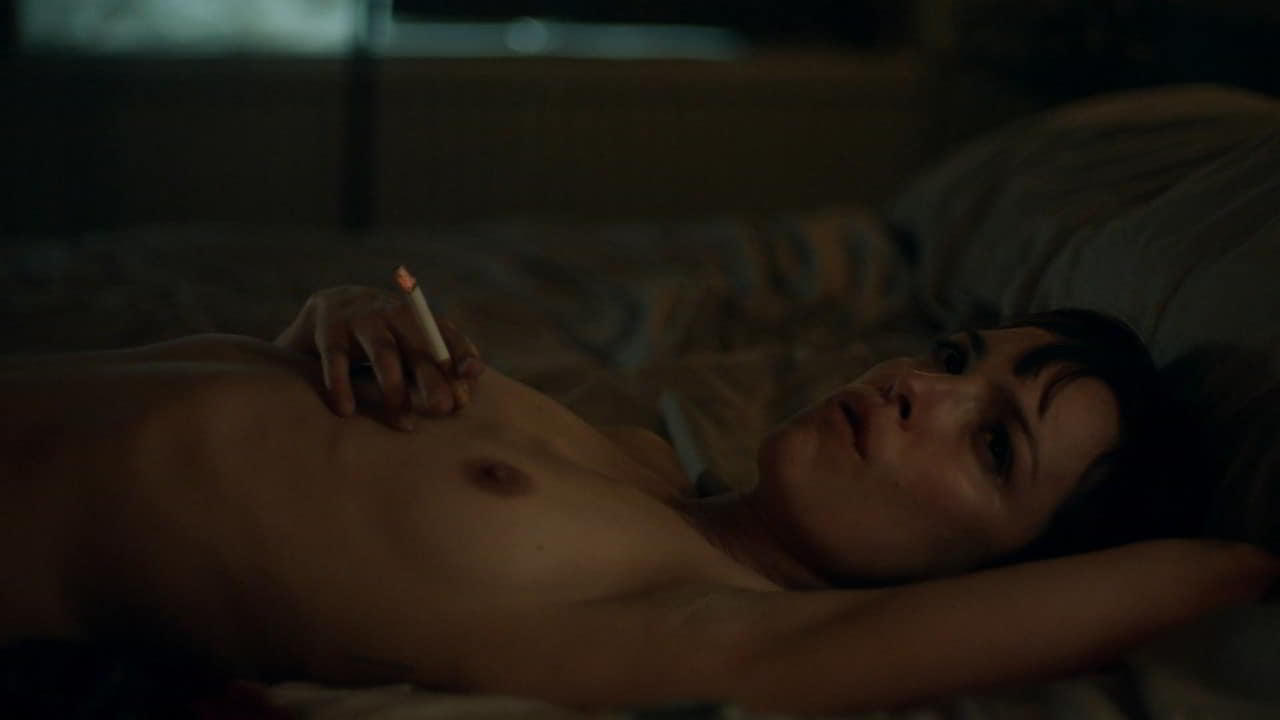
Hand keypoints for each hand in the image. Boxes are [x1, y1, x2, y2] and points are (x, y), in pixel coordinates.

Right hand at [275, 285, 483, 429]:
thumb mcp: (412, 346)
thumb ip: (438, 370)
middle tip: (442, 408)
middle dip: (432, 378)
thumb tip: (461, 401)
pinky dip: (341, 385)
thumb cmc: (385, 339)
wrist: (328, 309)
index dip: (461, 351)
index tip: (472, 372)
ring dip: (395, 390)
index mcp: (419, 318)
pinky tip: (346, 411)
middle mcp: (394, 314)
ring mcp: (361, 320)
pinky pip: (336, 360)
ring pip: (383, 354)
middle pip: (418, 346)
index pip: (447, 333)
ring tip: (405, 424)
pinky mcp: (329, 331)